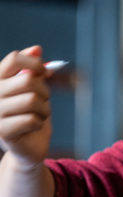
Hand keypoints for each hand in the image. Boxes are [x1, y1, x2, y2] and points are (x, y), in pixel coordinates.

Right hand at [0, 46, 51, 164]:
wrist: (28, 147)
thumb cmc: (31, 115)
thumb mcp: (34, 91)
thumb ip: (34, 72)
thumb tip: (37, 49)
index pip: (14, 59)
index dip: (35, 62)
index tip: (44, 71)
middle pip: (28, 80)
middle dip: (44, 91)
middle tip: (43, 102)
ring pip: (33, 100)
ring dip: (44, 109)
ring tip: (39, 115)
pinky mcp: (2, 132)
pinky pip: (32, 119)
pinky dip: (40, 123)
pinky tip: (34, 127)